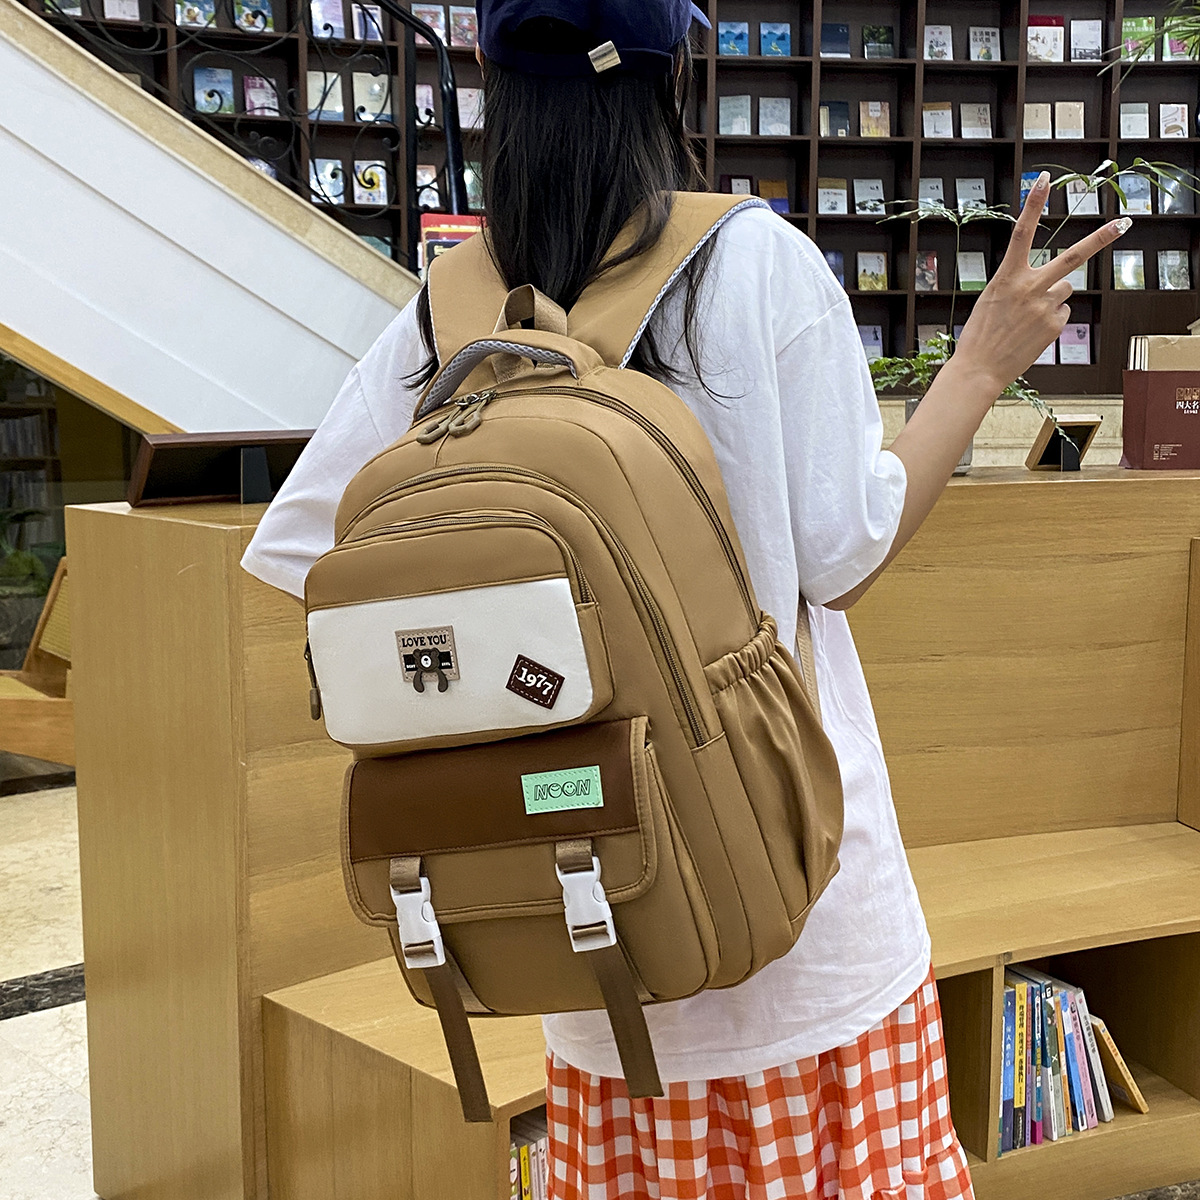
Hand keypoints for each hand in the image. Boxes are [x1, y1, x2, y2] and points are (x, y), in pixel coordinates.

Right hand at [952, 172, 1129, 394]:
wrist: (979, 369)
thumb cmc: (980, 335)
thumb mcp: (992, 301)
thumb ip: (1020, 285)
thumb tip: (1059, 285)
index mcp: (1007, 277)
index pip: (1022, 232)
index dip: (1034, 204)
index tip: (1045, 180)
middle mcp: (1030, 288)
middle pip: (1073, 257)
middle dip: (1101, 238)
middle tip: (1124, 222)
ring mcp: (1045, 307)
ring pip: (1064, 290)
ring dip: (1051, 299)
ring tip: (1027, 319)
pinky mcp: (1054, 326)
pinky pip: (1062, 313)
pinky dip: (1050, 321)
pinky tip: (1031, 333)